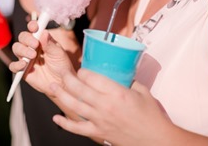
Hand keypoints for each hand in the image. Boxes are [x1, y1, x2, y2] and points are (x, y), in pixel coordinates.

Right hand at [9, 21, 74, 96]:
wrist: (61, 83)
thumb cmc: (61, 65)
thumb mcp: (58, 53)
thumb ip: (50, 44)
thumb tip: (44, 32)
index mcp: (41, 39)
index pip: (33, 29)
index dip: (32, 26)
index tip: (34, 27)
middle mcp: (31, 47)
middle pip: (22, 37)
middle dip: (27, 39)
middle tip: (35, 44)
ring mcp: (26, 58)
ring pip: (16, 48)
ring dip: (23, 50)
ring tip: (32, 55)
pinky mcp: (22, 70)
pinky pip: (13, 65)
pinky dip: (16, 64)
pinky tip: (23, 65)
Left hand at [51, 69, 207, 145]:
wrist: (155, 139)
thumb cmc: (150, 116)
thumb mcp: (141, 90)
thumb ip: (128, 80)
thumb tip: (120, 71)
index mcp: (116, 92)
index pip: (92, 78)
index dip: (83, 71)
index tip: (81, 69)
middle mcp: (105, 105)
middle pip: (79, 89)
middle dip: (67, 79)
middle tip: (61, 72)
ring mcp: (100, 120)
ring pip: (74, 106)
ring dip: (61, 95)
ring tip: (52, 86)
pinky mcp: (99, 133)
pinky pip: (77, 128)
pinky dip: (65, 124)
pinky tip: (56, 117)